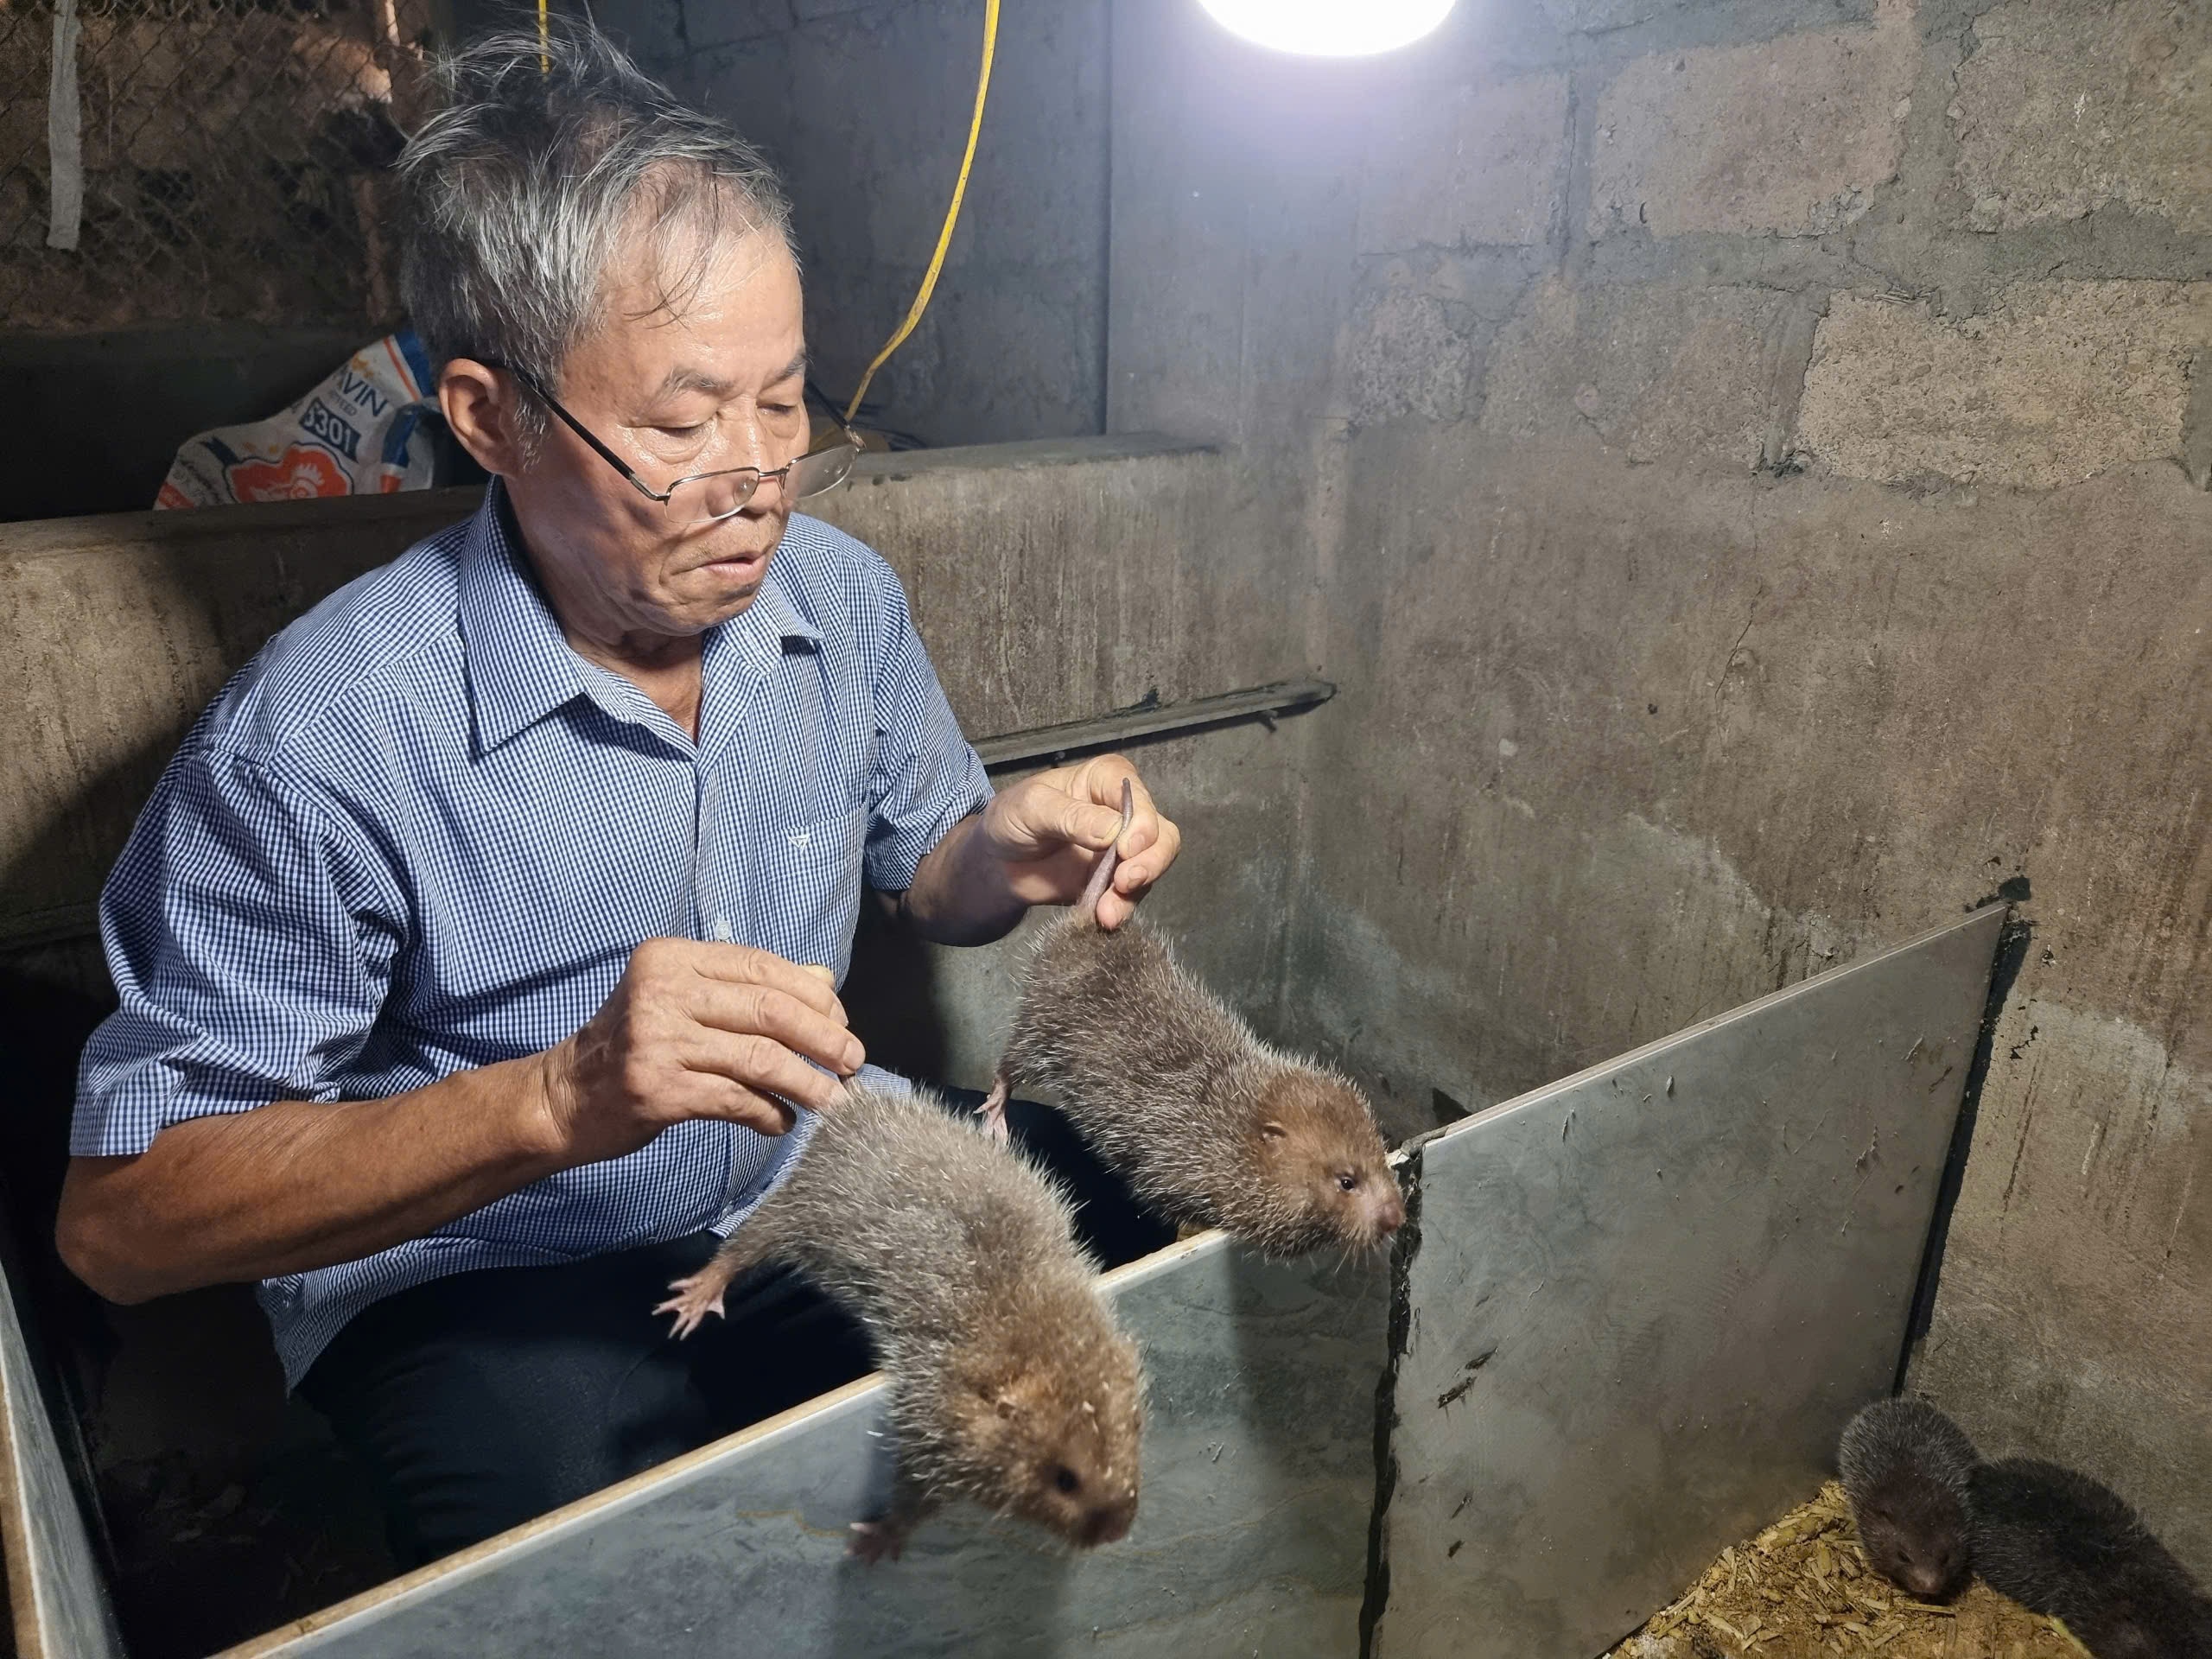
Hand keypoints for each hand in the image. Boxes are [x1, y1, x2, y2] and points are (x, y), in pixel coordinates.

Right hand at [535, 940, 862, 1161]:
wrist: (563, 1098)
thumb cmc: (633, 1046)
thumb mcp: (683, 1001)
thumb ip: (747, 988)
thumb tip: (825, 982)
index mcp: (671, 958)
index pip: (762, 968)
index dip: (814, 997)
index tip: (843, 1024)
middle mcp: (661, 991)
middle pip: (769, 1009)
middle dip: (823, 1038)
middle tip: (854, 1063)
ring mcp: (656, 1040)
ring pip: (759, 1058)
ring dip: (807, 1083)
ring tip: (835, 1102)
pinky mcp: (656, 1089)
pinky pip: (735, 1099)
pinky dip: (769, 1113)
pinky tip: (783, 1122)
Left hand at [977, 754, 1181, 929]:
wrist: (996, 864)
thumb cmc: (1010, 820)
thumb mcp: (1031, 808)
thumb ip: (1071, 816)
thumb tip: (1114, 832)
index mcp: (1104, 780)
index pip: (1137, 796)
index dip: (1141, 822)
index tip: (1125, 848)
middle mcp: (1121, 812)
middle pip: (1160, 832)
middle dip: (1150, 860)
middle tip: (1125, 883)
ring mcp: (1122, 849)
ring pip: (1153, 866)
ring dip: (1136, 890)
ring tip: (1108, 911)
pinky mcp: (1115, 881)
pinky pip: (1132, 895)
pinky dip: (1122, 908)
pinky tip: (1104, 917)